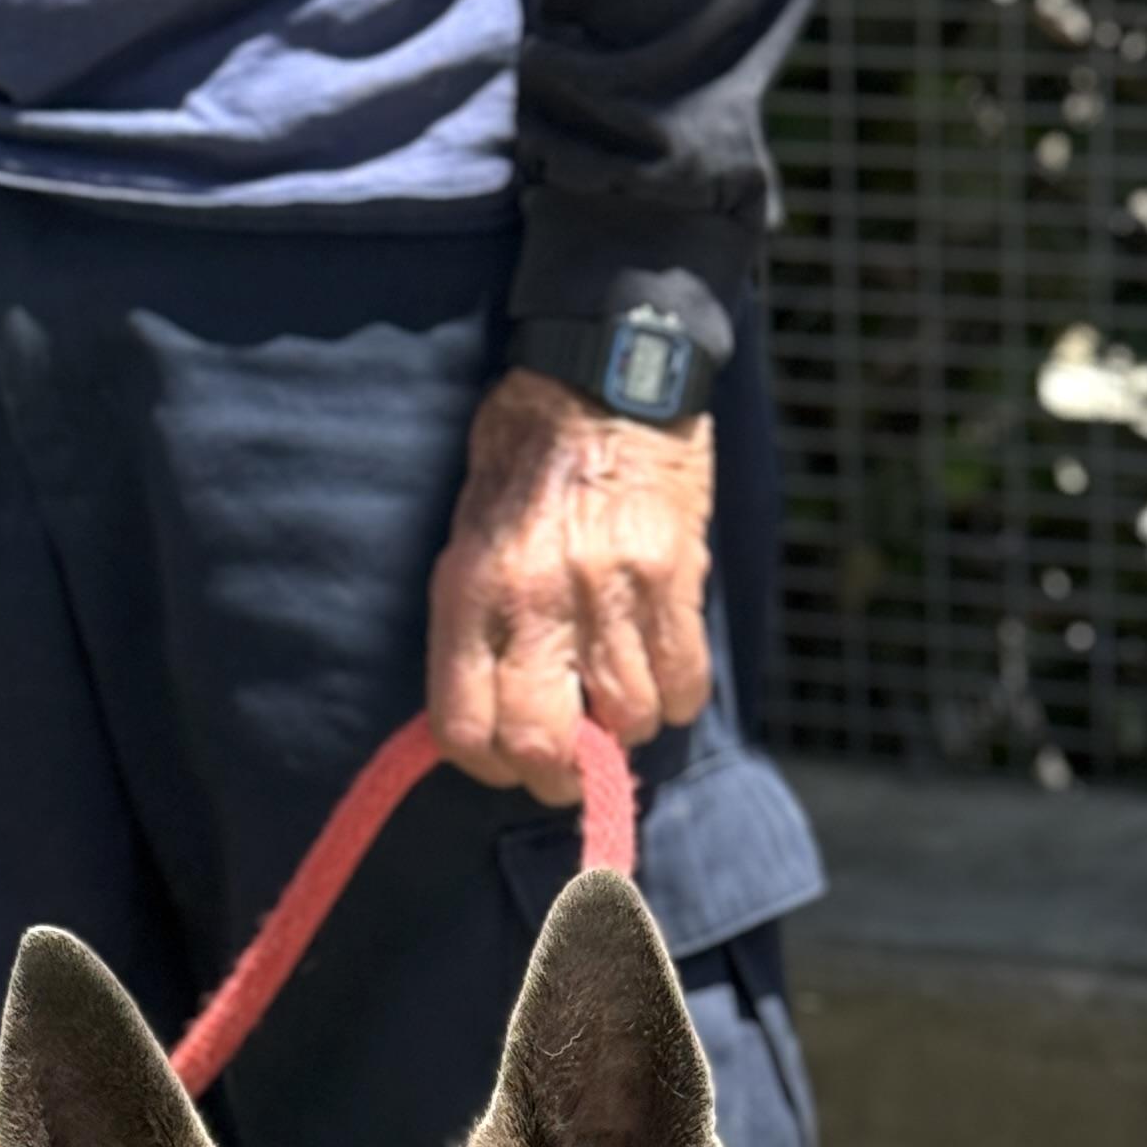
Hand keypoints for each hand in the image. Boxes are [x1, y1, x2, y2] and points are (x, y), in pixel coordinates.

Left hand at [427, 366, 713, 806]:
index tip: (510, 762)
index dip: (490, 768)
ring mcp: (606, 590)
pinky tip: (664, 671)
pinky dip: (676, 697)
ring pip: (624, 721)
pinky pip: (682, 684)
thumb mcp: (470, 533)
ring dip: (627, 726)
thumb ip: (474, 622)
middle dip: (561, 775)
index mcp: (471, 589)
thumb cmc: (528, 453)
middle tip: (577, 761)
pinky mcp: (672, 577)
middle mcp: (533, 599)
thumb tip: (490, 713)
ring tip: (622, 695)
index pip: (465, 728)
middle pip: (542, 746)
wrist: (605, 371)